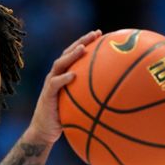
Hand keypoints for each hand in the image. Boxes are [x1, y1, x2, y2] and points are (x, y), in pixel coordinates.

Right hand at [26, 30, 101, 144]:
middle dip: (82, 41)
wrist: (45, 131)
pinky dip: (64, 78)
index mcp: (65, 75)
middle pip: (69, 53)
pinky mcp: (47, 94)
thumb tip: (119, 99)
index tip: (101, 34)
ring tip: (83, 49)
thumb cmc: (66, 120)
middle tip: (96, 34)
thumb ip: (93, 99)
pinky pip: (55, 84)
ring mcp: (51, 83)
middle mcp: (57, 75)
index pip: (76, 54)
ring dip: (71, 55)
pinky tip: (74, 75)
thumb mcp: (81, 107)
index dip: (87, 42)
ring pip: (60, 63)